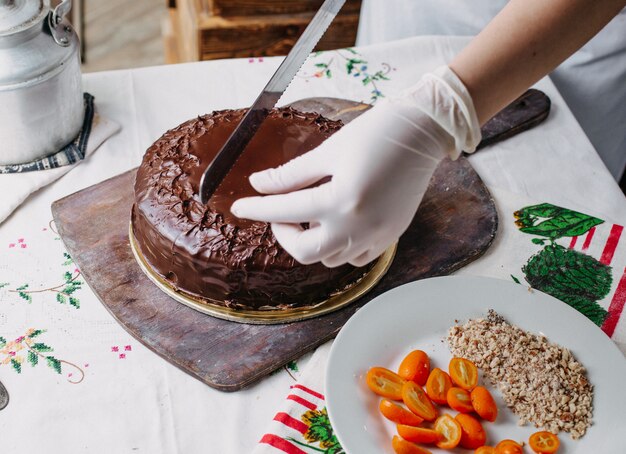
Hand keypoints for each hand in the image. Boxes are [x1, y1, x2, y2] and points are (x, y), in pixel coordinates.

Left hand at [231, 66, 480, 266]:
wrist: (423, 133)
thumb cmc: (376, 133)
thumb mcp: (328, 151)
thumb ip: (290, 175)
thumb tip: (258, 185)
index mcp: (341, 199)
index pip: (284, 211)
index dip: (256, 208)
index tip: (239, 206)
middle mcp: (359, 226)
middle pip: (305, 252)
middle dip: (284, 234)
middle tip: (281, 213)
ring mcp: (377, 235)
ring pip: (330, 258)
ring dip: (311, 240)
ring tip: (310, 213)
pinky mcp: (390, 236)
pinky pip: (356, 256)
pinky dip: (338, 246)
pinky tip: (335, 224)